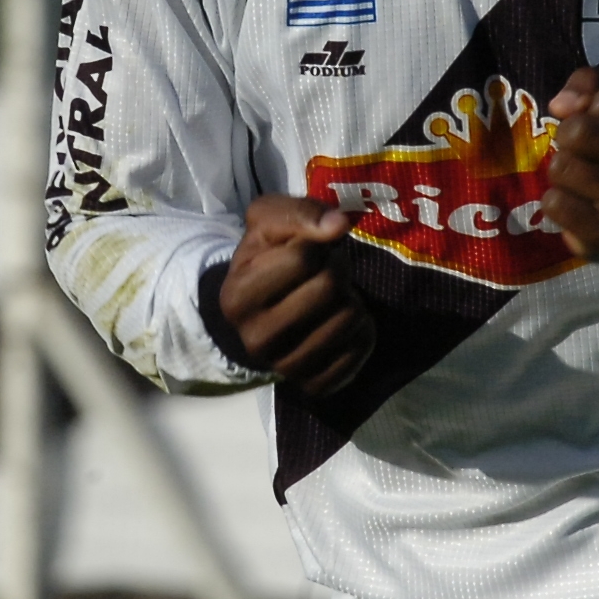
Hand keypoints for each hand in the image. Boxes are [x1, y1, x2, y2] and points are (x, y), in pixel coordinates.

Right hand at [218, 196, 377, 397]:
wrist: (261, 309)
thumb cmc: (267, 257)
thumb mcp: (268, 221)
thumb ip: (300, 212)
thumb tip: (338, 225)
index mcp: (237, 297)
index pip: (303, 257)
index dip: (316, 246)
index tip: (308, 253)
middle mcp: (256, 340)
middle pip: (329, 288)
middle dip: (337, 271)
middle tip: (325, 273)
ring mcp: (285, 368)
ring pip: (350, 320)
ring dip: (351, 300)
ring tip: (331, 299)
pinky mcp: (315, 386)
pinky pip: (359, 352)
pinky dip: (361, 333)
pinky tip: (340, 325)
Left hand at [541, 66, 598, 262]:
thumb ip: (592, 82)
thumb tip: (562, 104)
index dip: (590, 102)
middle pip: (579, 131)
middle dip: (568, 134)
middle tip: (583, 149)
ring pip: (561, 166)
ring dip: (561, 169)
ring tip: (582, 177)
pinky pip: (553, 203)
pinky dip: (556, 201)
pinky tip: (578, 204)